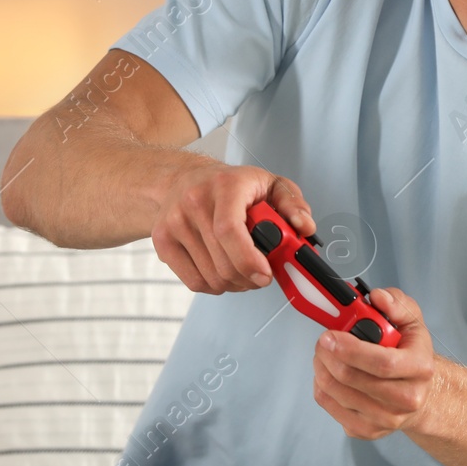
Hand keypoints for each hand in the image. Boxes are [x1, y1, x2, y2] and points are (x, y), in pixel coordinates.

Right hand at [151, 163, 314, 293]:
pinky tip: (224, 270)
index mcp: (225, 186)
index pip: (229, 230)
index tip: (266, 275)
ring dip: (235, 283)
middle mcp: (194, 202)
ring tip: (244, 270)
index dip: (249, 260)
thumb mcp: (270, 184)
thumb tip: (304, 228)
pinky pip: (194, 282)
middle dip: (250, 278)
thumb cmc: (232, 185)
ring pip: (211, 277)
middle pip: (222, 262)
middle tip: (262, 275)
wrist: (185, 179)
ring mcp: (174, 223)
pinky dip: (215, 285)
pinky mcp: (162, 242)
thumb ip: (293, 205)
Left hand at [312, 288, 437, 439]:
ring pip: (338, 394)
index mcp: (420, 368)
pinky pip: (331, 408)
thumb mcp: (412, 322)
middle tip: (322, 341)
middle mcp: (408, 398)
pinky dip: (322, 387)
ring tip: (324, 354)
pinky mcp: (367, 431)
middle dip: (329, 357)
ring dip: (322, 369)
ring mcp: (387, 419)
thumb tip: (378, 298)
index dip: (351, 350)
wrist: (420, 392)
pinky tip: (327, 374)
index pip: (382, 363)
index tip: (330, 336)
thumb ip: (396, 304)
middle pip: (354, 380)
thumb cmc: (411, 355)